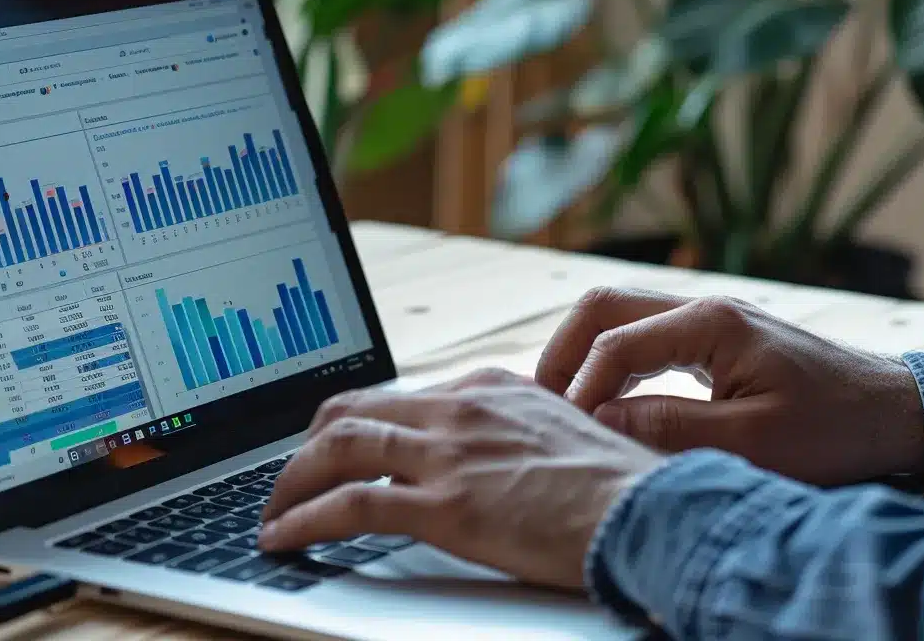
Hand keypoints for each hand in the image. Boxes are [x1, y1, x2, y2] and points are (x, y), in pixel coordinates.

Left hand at [257, 369, 664, 587]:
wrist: (651, 514)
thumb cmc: (623, 490)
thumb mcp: (563, 437)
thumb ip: (517, 436)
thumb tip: (491, 462)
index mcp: (492, 386)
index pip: (401, 395)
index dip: (358, 423)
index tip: (337, 446)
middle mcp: (463, 407)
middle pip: (355, 410)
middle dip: (309, 444)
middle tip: (290, 475)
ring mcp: (450, 453)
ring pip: (338, 449)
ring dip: (291, 481)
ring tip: (271, 510)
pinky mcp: (445, 506)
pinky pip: (349, 507)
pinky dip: (303, 520)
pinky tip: (284, 537)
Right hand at [535, 287, 923, 484]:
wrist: (894, 415)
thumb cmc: (834, 429)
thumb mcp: (752, 442)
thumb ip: (670, 429)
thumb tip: (598, 423)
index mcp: (712, 323)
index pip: (615, 344)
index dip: (581, 391)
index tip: (567, 435)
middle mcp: (704, 308)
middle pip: (601, 308)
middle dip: (562, 356)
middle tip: (539, 409)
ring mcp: (709, 320)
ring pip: (618, 317)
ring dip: (583, 358)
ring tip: (560, 411)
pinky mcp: (715, 340)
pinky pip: (643, 338)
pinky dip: (612, 366)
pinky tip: (604, 408)